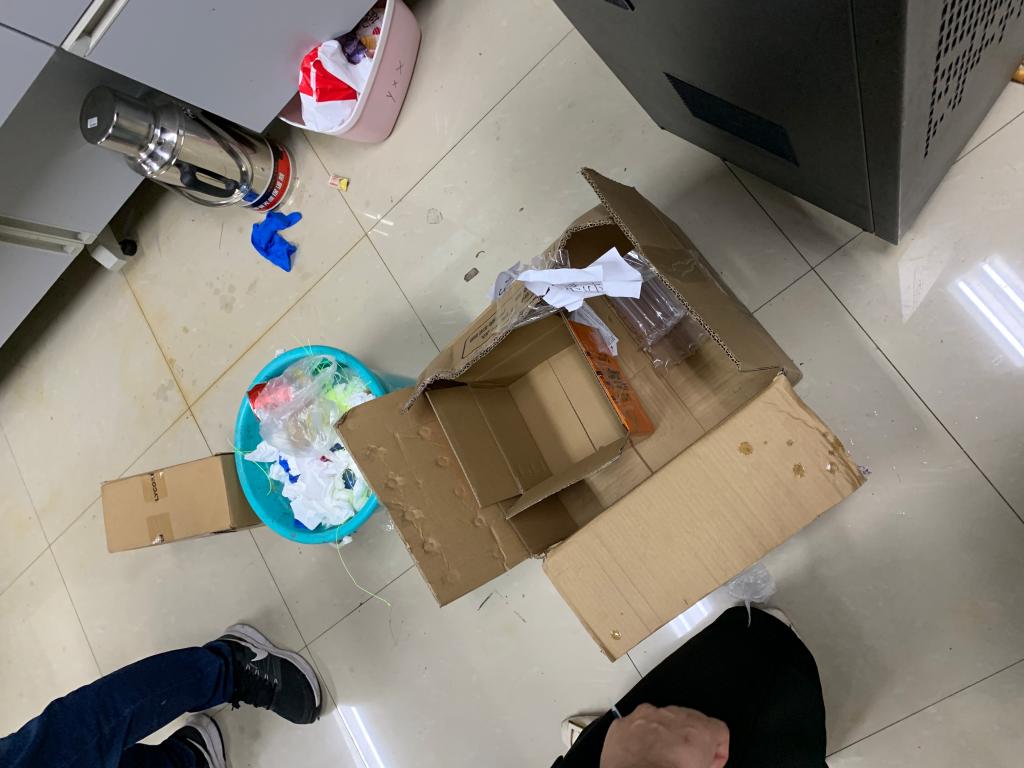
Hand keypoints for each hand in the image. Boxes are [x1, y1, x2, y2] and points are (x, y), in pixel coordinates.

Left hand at [599, 704, 728, 767]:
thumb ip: (707, 761)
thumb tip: (700, 762)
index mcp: (700, 728)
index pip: (719, 730)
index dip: (717, 751)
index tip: (709, 763)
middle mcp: (674, 715)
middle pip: (689, 721)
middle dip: (688, 740)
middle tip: (683, 762)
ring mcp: (646, 716)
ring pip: (660, 720)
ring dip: (662, 735)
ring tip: (658, 759)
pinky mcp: (624, 723)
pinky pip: (635, 726)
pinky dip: (638, 738)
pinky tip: (639, 756)